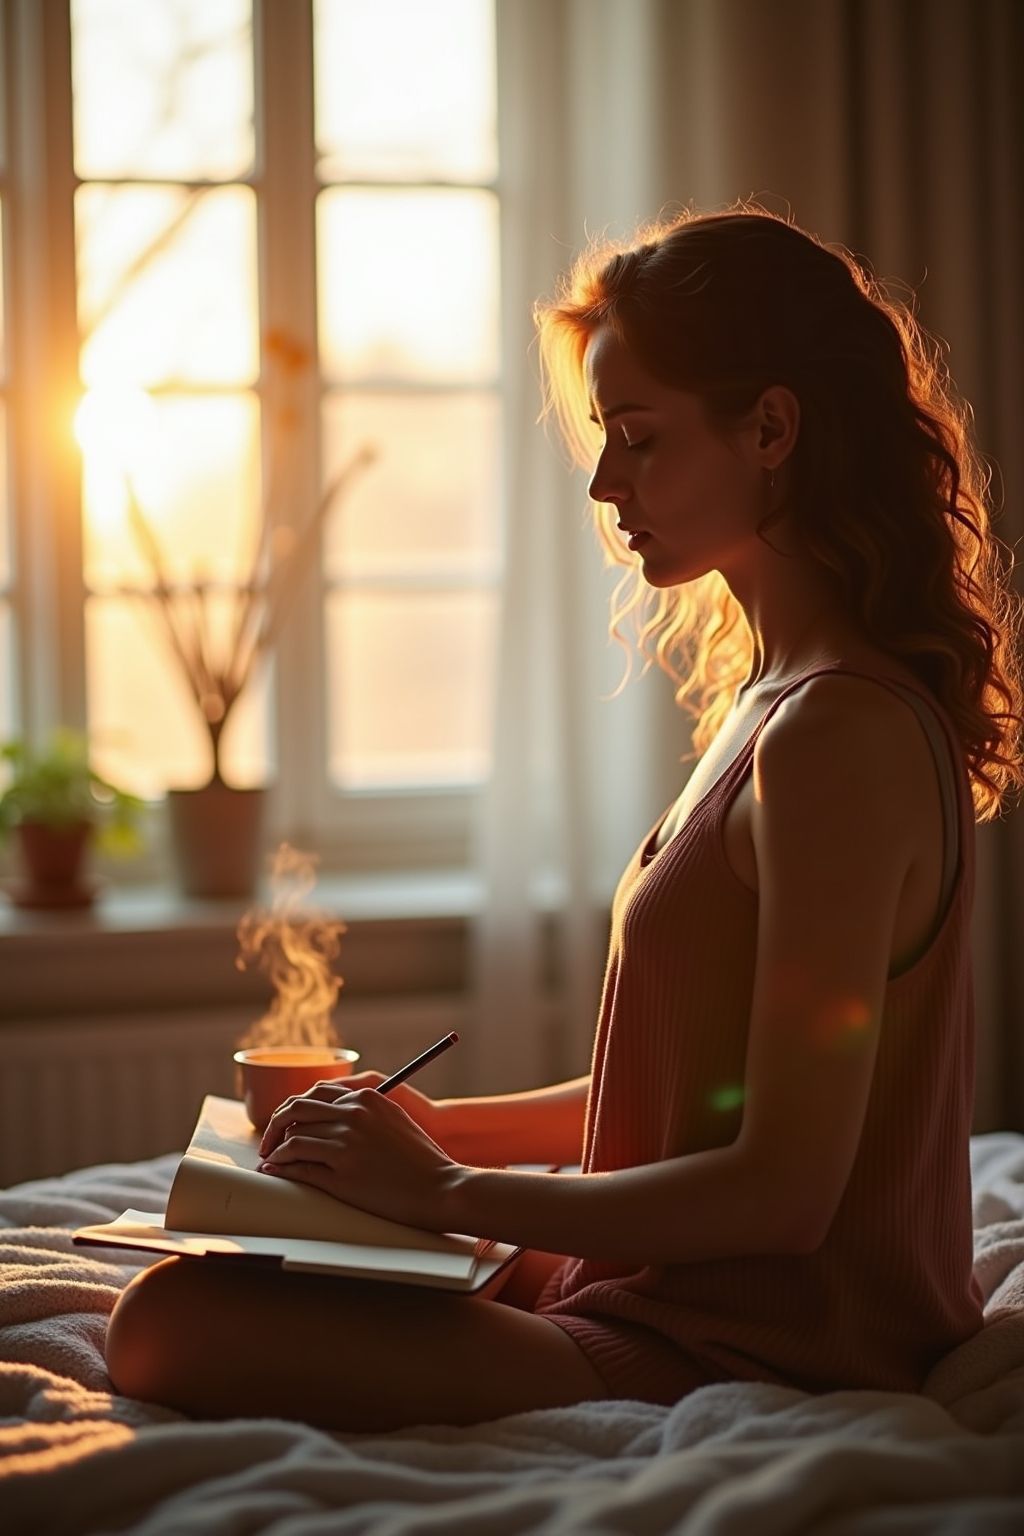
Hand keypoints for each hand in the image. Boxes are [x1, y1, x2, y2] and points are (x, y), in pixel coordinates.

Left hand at [256, 1088, 464, 1232]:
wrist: (439, 1187)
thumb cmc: (419, 1158)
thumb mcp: (393, 1119)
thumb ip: (363, 1109)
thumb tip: (329, 1111)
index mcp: (365, 1098)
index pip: (313, 1093)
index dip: (293, 1108)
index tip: (286, 1121)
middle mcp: (353, 1115)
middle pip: (295, 1110)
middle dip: (275, 1125)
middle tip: (269, 1140)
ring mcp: (346, 1144)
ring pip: (293, 1139)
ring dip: (276, 1150)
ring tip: (271, 1159)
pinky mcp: (342, 1174)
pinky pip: (299, 1167)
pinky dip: (282, 1168)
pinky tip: (276, 1170)